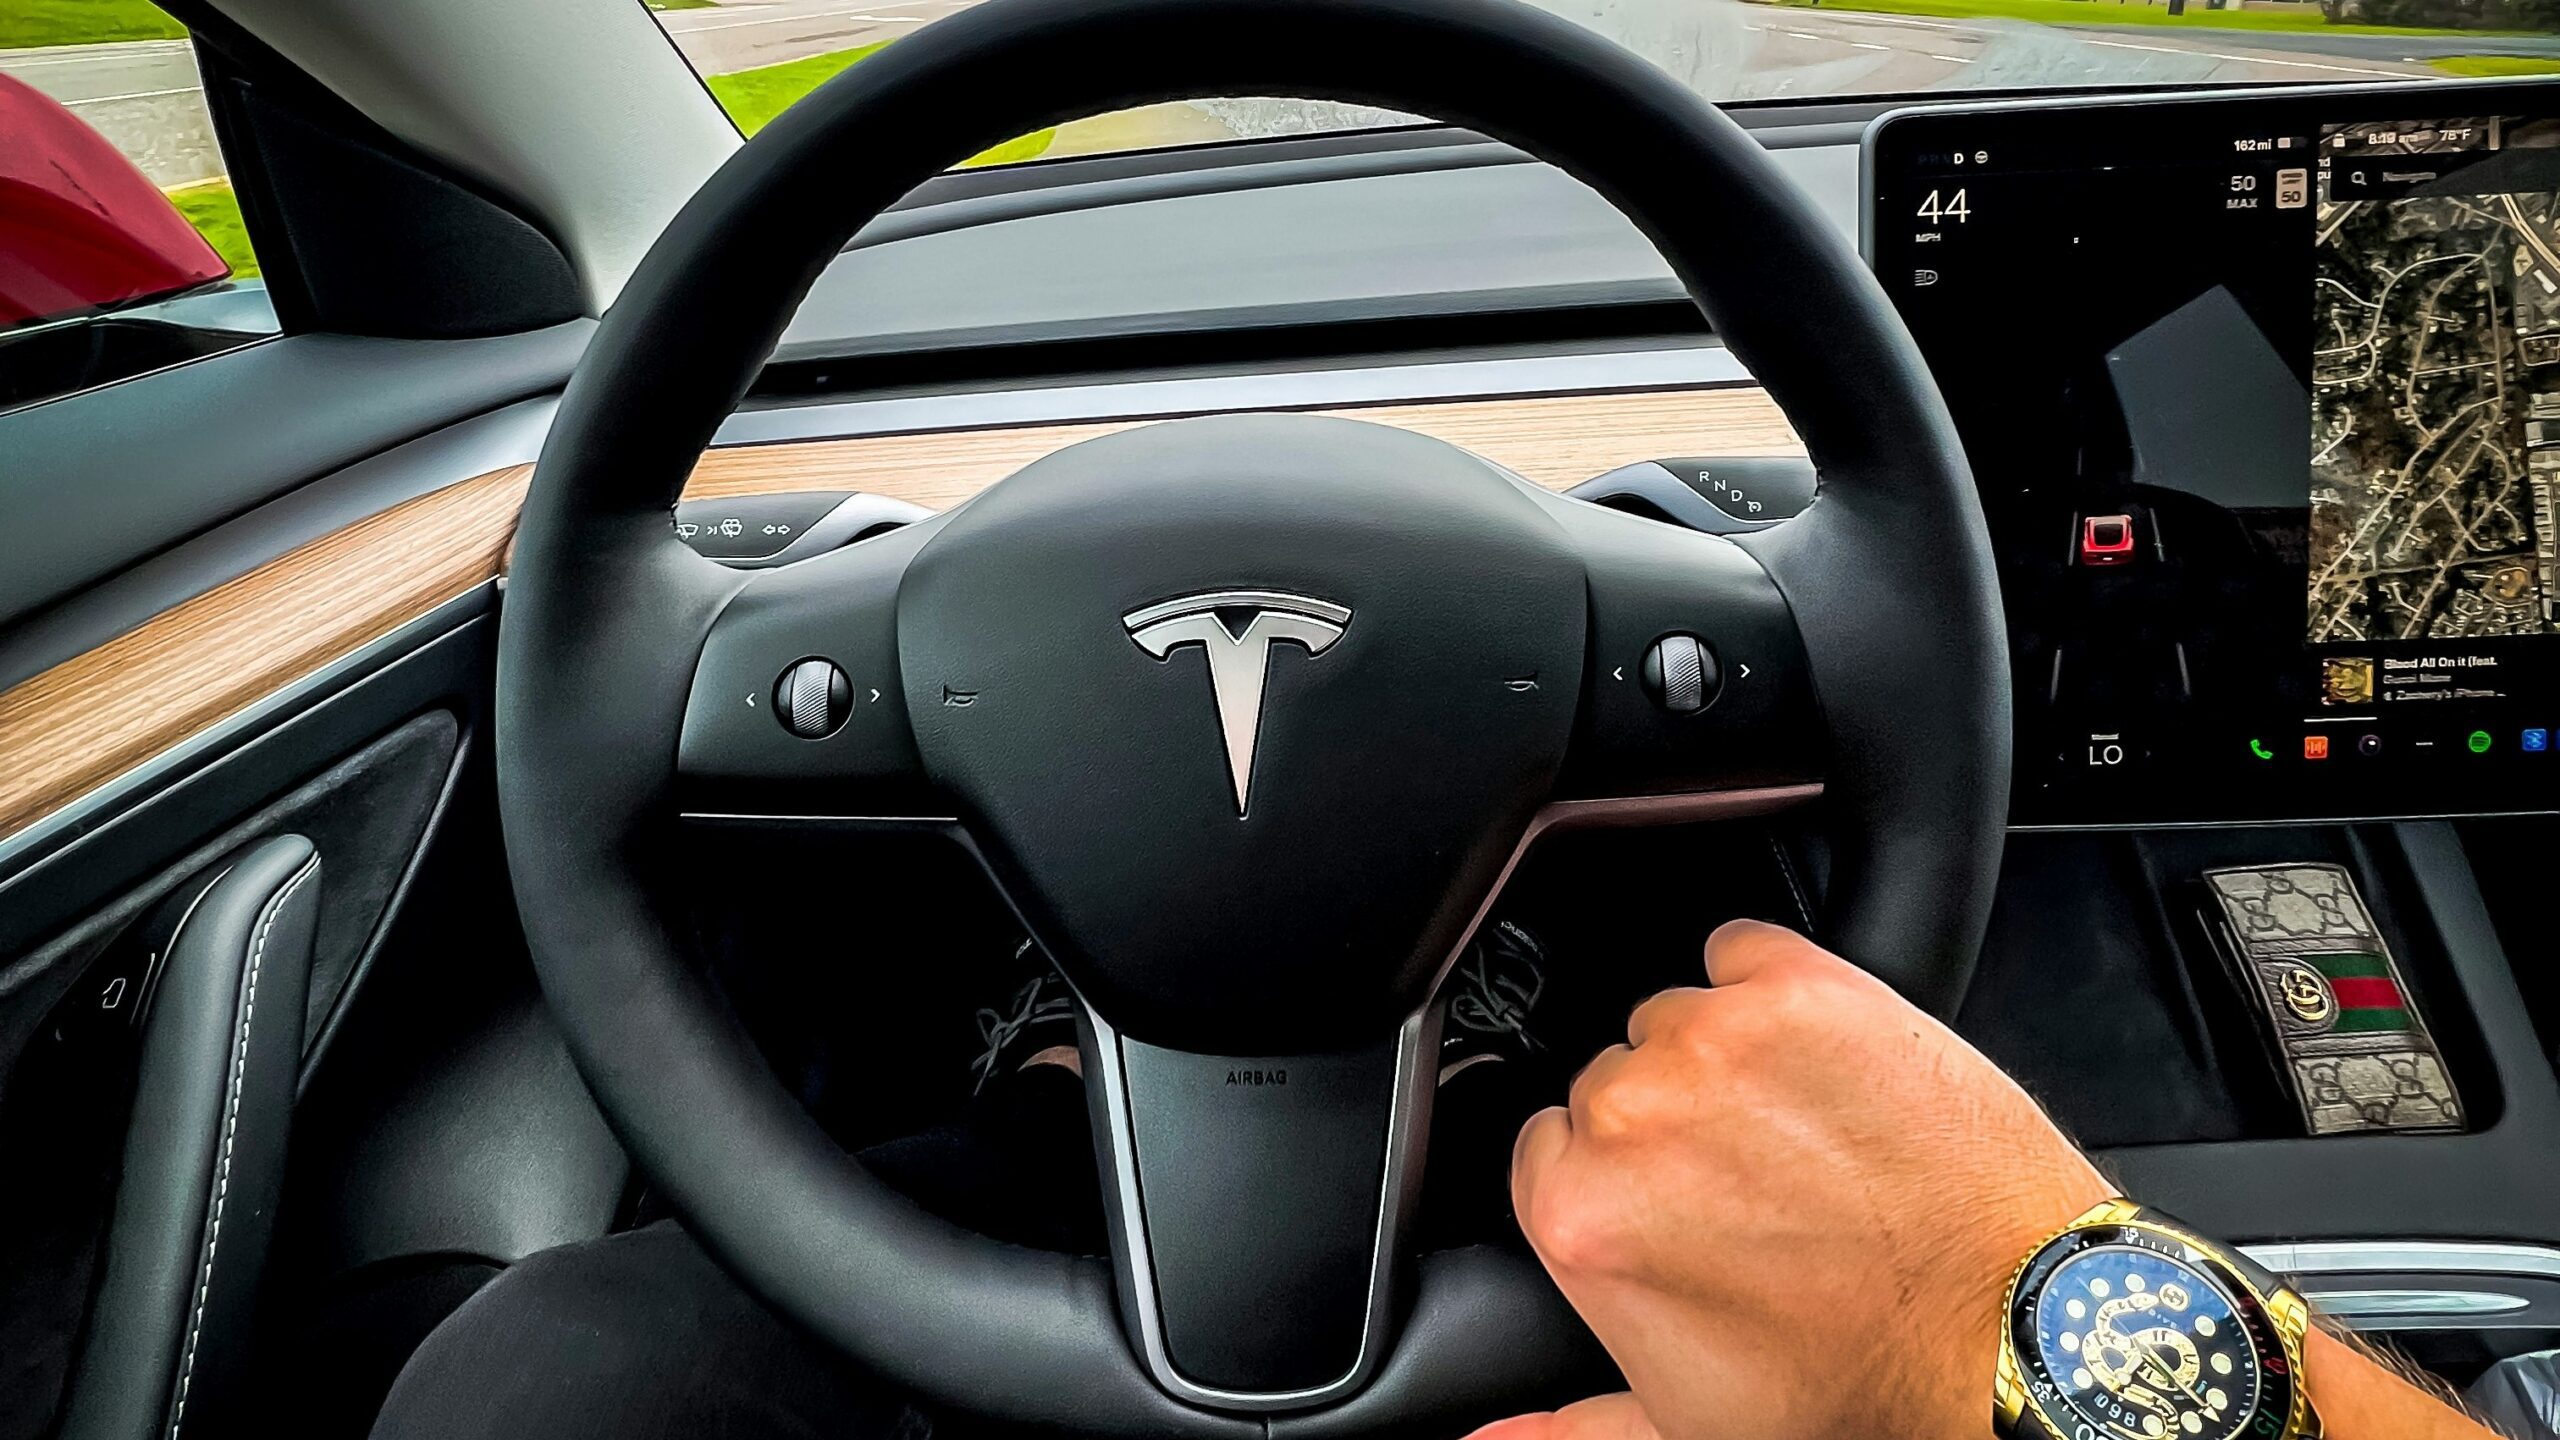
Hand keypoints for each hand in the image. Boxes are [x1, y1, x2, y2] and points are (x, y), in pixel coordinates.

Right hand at [1484, 920, 2110, 1439]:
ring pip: (1676, 1018)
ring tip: (1802, 1128)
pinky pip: (1739, 949)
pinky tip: (1817, 1056)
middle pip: (1611, 1082)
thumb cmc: (1864, 1379)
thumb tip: (1490, 1436)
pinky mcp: (1802, 986)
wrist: (2016, 1330)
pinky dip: (1765, 983)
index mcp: (1582, 1217)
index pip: (1548, 1149)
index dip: (1614, 1177)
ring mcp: (1717, 1041)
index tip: (1671, 1199)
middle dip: (1671, 1125)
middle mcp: (1633, 1117)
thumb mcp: (1688, 1428)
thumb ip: (1566, 1428)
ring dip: (1723, 1060)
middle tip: (1753, 1182)